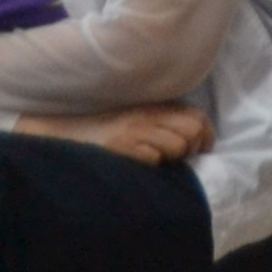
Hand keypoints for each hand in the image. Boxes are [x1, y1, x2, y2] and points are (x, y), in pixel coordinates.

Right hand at [27, 104, 210, 165]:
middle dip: (191, 149)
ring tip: (154, 159)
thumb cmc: (106, 129)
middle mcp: (147, 115)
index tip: (203, 149)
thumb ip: (164, 122)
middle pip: (193, 131)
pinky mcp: (120, 146)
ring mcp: (134, 130)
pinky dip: (151, 164)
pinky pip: (153, 158)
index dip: (207, 136)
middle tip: (179, 158)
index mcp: (155, 106)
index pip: (198, 117)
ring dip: (171, 158)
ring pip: (177, 146)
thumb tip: (198, 139)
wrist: (65, 131)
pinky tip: (138, 163)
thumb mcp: (138, 118)